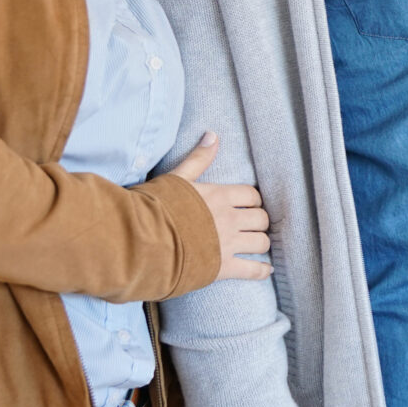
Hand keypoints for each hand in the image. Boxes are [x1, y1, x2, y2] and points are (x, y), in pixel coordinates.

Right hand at [168, 131, 270, 280]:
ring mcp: (227, 244)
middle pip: (261, 219)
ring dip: (261, 244)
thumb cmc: (155, 207)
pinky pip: (252, 270)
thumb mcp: (177, 178)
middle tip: (253, 226)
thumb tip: (213, 135)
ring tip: (257, 246)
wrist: (141, 240)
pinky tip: (265, 270)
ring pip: (261, 243)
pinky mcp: (222, 268)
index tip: (248, 207)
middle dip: (258, 222)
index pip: (252, 196)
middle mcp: (229, 220)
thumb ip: (198, 158)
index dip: (252, 202)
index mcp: (220, 196)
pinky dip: (261, 271)